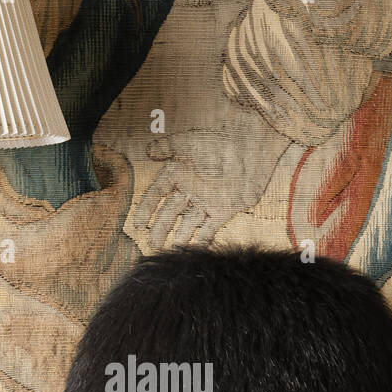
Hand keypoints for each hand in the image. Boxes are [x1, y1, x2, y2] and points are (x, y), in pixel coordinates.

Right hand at [130, 131, 244, 252]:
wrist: (252, 149)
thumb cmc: (221, 141)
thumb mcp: (191, 141)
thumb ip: (168, 146)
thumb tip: (148, 150)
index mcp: (179, 173)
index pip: (157, 193)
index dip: (147, 208)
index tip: (139, 224)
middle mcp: (190, 189)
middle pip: (170, 213)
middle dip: (160, 228)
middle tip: (152, 243)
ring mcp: (206, 201)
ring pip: (188, 223)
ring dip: (179, 236)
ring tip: (171, 249)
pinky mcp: (223, 210)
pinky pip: (209, 229)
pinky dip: (202, 240)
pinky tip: (194, 250)